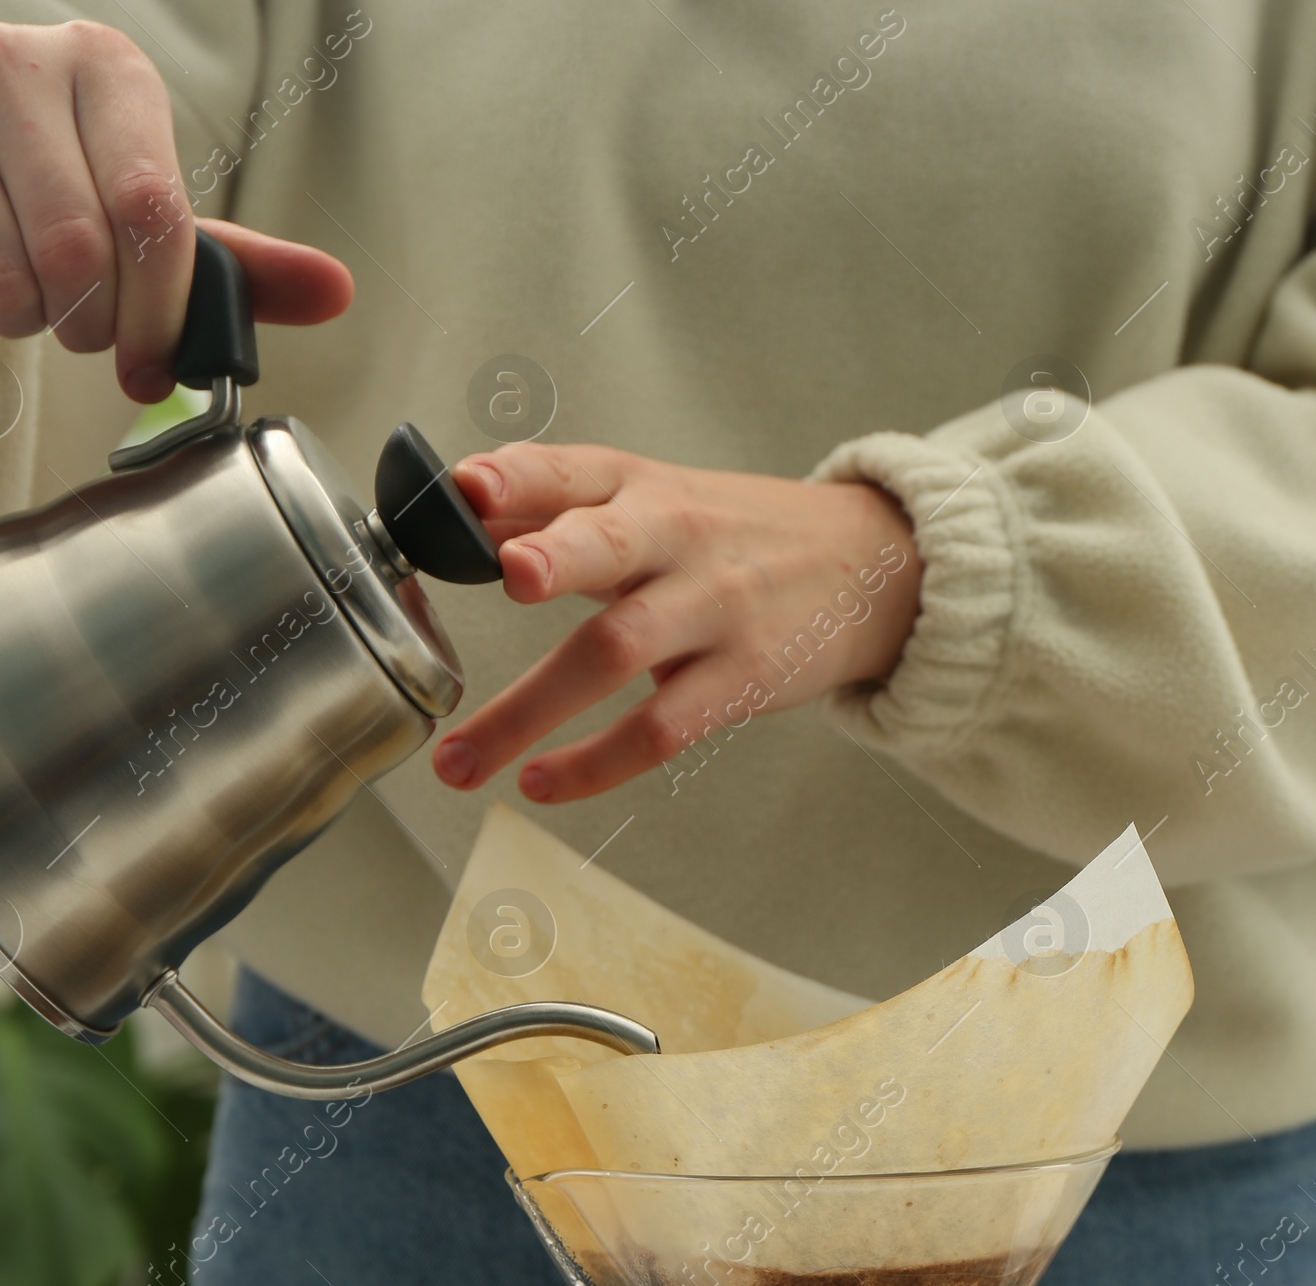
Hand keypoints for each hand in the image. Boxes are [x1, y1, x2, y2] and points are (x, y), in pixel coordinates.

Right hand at [0, 20, 350, 399]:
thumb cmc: (70, 180)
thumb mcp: (154, 210)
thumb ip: (239, 262)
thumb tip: (334, 292)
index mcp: (111, 71)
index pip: (151, 209)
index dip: (158, 309)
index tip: (154, 363)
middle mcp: (29, 64)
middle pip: (81, 248)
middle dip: (97, 324)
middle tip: (95, 329)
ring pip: (17, 270)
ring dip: (40, 319)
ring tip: (45, 295)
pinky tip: (5, 276)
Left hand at [431, 445, 922, 804]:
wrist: (865, 567)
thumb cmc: (734, 538)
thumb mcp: (653, 500)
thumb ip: (554, 510)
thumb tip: (450, 519)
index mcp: (641, 487)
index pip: (572, 471)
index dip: (517, 477)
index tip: (463, 490)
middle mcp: (676, 539)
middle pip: (612, 546)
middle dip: (558, 557)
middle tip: (511, 575)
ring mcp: (714, 610)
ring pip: (618, 653)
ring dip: (532, 710)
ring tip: (460, 759)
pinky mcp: (742, 678)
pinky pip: (660, 728)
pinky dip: (596, 763)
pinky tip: (542, 784)